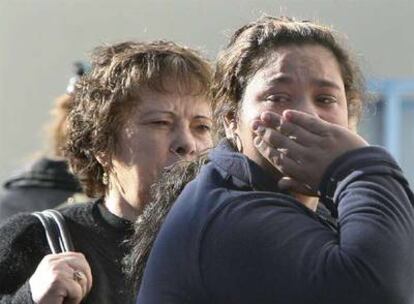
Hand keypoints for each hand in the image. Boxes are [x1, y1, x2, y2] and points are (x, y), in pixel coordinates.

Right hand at [29, 252, 92, 303]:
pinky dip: (74, 300)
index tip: (81, 283)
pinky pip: (78, 291)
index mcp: (52, 259)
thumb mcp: (54, 277)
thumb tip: (85, 271)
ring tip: (65, 297)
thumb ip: (67, 269)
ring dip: (78, 293)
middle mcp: (53, 261)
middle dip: (85, 281)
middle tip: (76, 294)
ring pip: (83, 279)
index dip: (84, 271)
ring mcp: (56, 269)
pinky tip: (62, 301)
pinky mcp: (58, 281)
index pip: (78, 258)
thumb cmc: (43, 297)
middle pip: (83, 265)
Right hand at [252, 110, 367, 194]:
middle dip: (265, 132)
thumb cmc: (337, 186)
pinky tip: (286, 113)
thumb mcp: (314, 190)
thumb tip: (279, 184)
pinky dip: (298, 118)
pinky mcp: (331, 133)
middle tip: (254, 124)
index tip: (256, 139)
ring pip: (292, 130)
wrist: (364, 178)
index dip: (264, 146)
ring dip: (275, 122)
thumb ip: (296, 185)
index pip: (276, 156)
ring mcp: (318, 144)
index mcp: (300, 171)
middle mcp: (305, 156)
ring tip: (264, 115)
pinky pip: (310, 123)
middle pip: (280, 141)